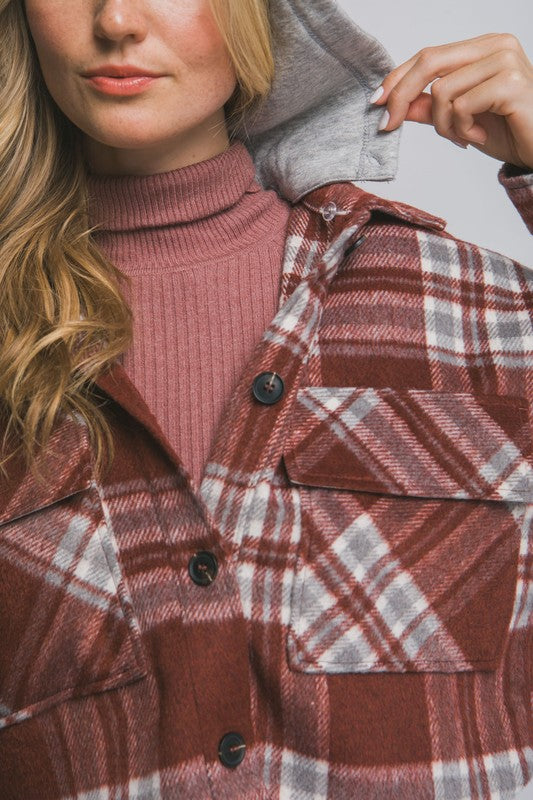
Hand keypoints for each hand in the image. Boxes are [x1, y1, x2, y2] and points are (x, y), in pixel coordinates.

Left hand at [370, 32, 532, 169]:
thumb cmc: (507, 132)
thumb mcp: (458, 119)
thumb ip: (429, 108)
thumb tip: (394, 104)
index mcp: (482, 48)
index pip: (428, 55)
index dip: (397, 78)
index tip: (376, 103)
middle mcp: (495, 46)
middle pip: (429, 62)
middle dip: (402, 97)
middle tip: (390, 124)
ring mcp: (505, 61)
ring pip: (442, 91)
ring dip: (443, 125)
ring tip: (463, 137)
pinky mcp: (510, 83)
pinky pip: (462, 106)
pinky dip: (462, 129)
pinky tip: (479, 137)